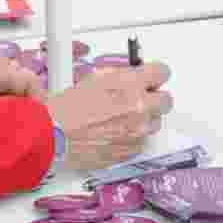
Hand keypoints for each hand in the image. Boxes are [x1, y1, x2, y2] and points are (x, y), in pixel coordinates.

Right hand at [48, 62, 172, 171]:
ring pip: (155, 122)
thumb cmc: (70, 107)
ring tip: (123, 116)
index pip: (162, 72)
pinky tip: (116, 130)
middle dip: (154, 97)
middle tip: (141, 96)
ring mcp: (137, 132)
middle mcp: (139, 109)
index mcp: (131, 85)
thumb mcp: (97, 77)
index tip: (152, 76)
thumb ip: (124, 75)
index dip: (156, 74)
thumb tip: (136, 73)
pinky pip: (142, 140)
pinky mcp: (132, 150)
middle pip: (166, 100)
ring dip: (145, 117)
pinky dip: (133, 135)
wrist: (56, 134)